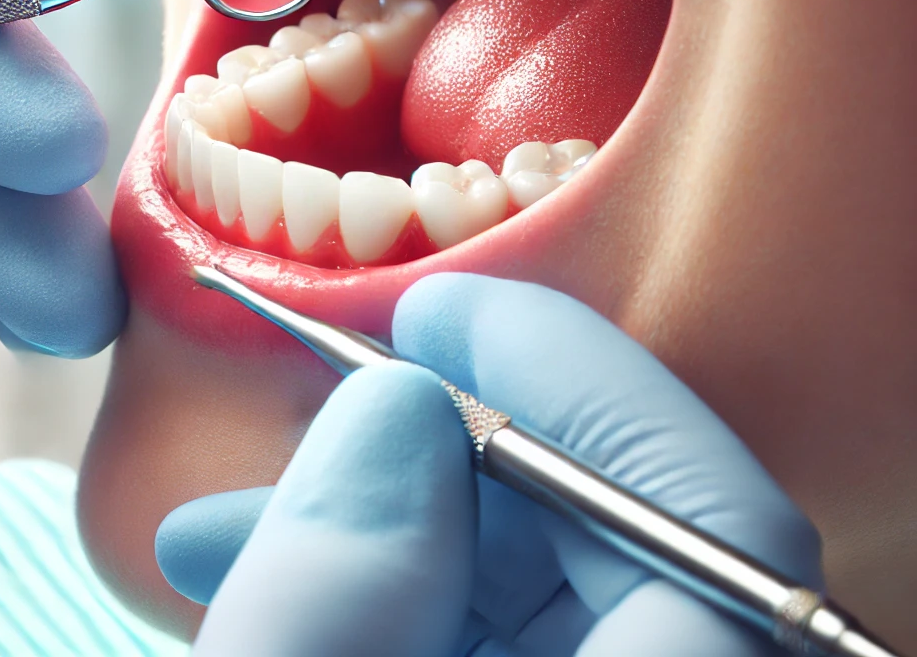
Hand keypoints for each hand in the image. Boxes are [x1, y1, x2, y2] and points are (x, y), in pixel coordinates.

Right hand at [154, 274, 819, 655]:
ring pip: (559, 598)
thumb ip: (332, 592)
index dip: (578, 382)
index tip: (444, 310)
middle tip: (323, 406)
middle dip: (450, 456)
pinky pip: (512, 645)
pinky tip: (278, 582)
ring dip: (394, 533)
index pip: (706, 519)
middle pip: (628, 545)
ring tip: (227, 530)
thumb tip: (395, 410)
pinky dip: (397, 603)